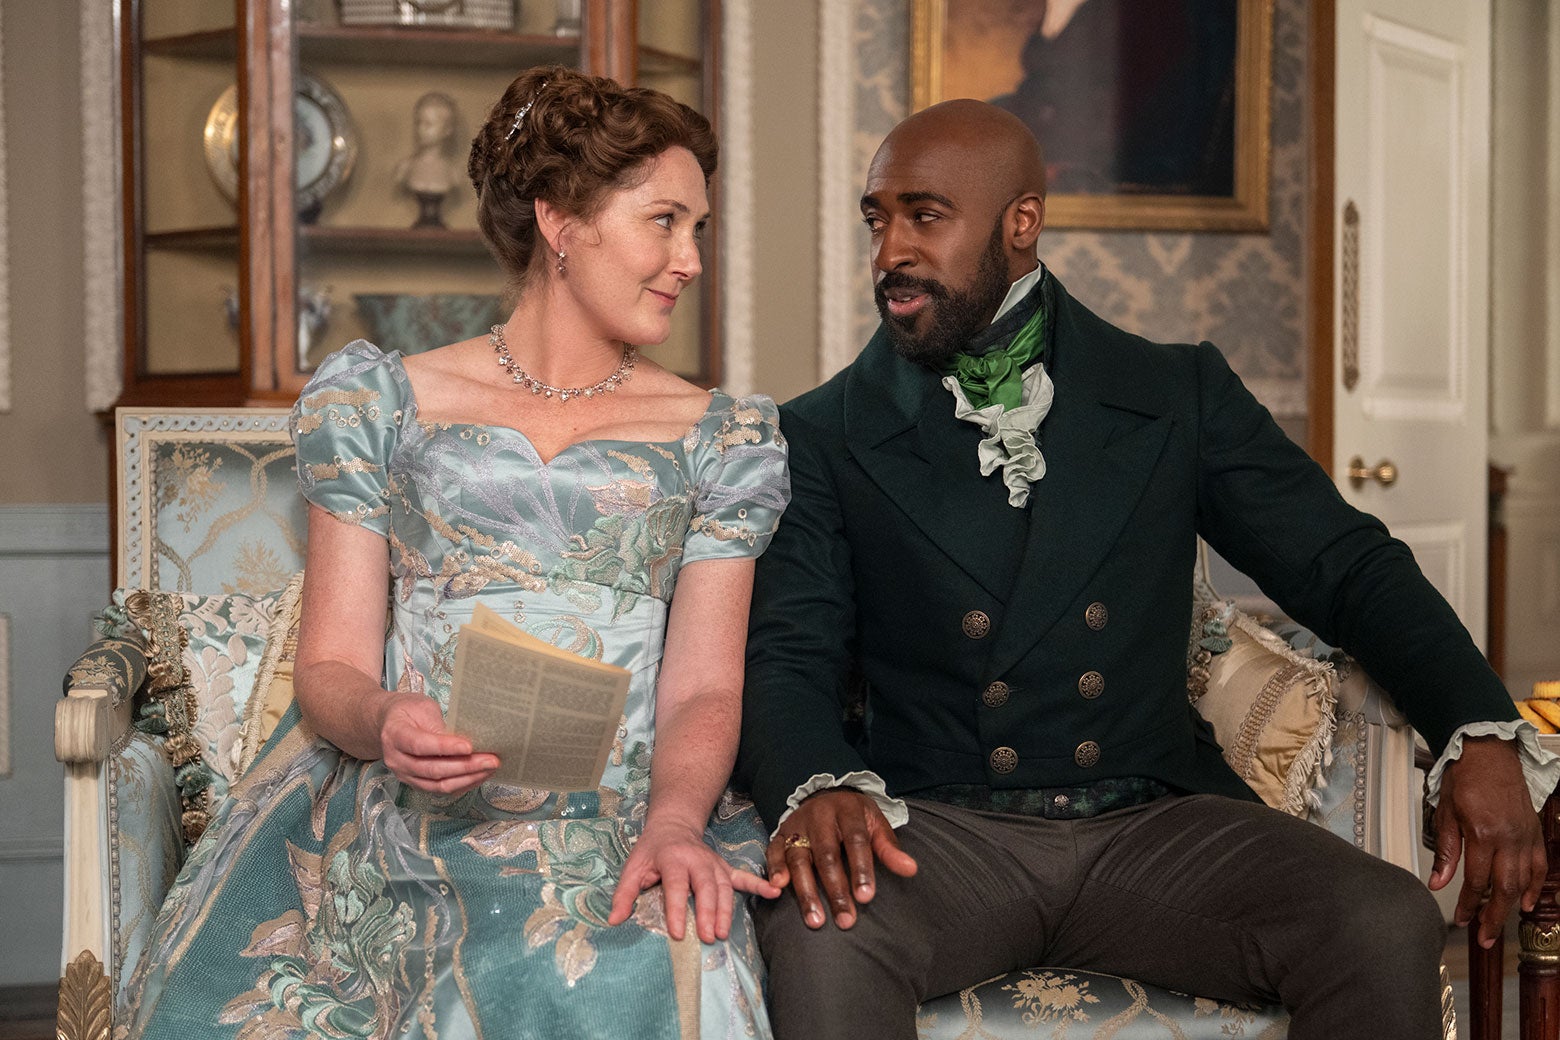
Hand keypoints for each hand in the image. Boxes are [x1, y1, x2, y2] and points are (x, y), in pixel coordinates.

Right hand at [378, 692, 497, 794]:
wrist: (387, 724)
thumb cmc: (408, 711)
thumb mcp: (422, 707)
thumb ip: (438, 724)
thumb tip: (465, 742)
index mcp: (395, 735)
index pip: (420, 745)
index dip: (445, 747)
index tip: (469, 746)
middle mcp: (397, 760)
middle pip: (433, 770)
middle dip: (466, 766)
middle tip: (491, 760)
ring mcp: (405, 775)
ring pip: (438, 785)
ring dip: (468, 779)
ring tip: (490, 768)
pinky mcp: (416, 783)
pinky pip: (441, 790)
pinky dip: (463, 784)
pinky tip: (479, 776)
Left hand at [607, 822, 781, 942]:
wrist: (674, 825)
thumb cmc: (652, 850)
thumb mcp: (633, 867)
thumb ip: (624, 893)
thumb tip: (614, 920)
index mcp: (673, 858)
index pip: (676, 885)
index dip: (676, 908)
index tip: (676, 932)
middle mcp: (697, 860)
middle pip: (706, 886)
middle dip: (707, 912)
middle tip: (707, 936)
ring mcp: (713, 863)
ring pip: (724, 886)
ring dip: (726, 909)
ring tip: (722, 933)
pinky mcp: (723, 868)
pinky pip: (743, 877)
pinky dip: (759, 885)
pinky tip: (773, 893)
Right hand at [766, 788, 917, 929]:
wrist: (825, 795)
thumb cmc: (854, 816)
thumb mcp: (875, 823)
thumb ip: (889, 848)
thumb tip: (911, 869)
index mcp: (847, 811)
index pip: (856, 841)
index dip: (861, 869)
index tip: (866, 897)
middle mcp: (819, 817)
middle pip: (826, 855)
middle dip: (836, 889)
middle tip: (845, 920)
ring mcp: (797, 826)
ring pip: (799, 858)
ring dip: (806, 891)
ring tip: (816, 920)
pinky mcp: (780, 834)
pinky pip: (774, 852)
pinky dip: (774, 869)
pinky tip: (778, 888)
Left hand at [1428, 736, 1545, 947]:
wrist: (1489, 753)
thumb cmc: (1465, 778)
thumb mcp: (1445, 813)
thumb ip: (1445, 851)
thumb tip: (1438, 882)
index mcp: (1483, 834)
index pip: (1476, 881)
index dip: (1468, 904)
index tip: (1461, 919)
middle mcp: (1509, 839)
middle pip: (1504, 888)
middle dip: (1493, 917)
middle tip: (1486, 939)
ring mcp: (1525, 836)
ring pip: (1524, 881)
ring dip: (1512, 906)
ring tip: (1501, 925)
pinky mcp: (1535, 832)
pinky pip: (1540, 865)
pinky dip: (1535, 885)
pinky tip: (1527, 901)